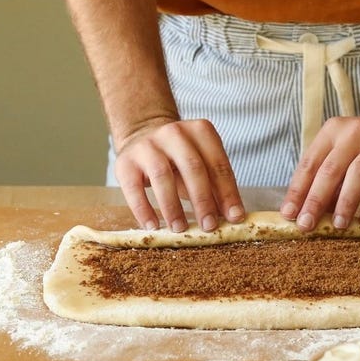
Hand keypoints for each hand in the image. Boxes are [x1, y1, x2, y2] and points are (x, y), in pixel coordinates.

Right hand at [114, 119, 245, 232]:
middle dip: (203, 200)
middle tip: (209, 227)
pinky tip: (153, 226)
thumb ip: (215, 186)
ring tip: (180, 228)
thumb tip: (231, 217)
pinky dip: (143, 209)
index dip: (228, 192)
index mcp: (200, 131)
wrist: (142, 136)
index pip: (218, 164)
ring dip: (173, 206)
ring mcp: (147, 145)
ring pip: (162, 176)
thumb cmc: (179, 159)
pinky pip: (133, 188)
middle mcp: (174, 133)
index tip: (235, 217)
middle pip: (192, 167)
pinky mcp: (125, 162)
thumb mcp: (201, 164)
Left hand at [279, 111, 359, 230]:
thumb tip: (310, 212)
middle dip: (316, 200)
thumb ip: (328, 179)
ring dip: (346, 202)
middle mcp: (355, 132)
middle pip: (331, 169)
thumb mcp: (345, 155)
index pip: (310, 163)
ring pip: (358, 174)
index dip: (297, 190)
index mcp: (333, 131)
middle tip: (306, 224)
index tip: (288, 215)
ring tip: (338, 225)